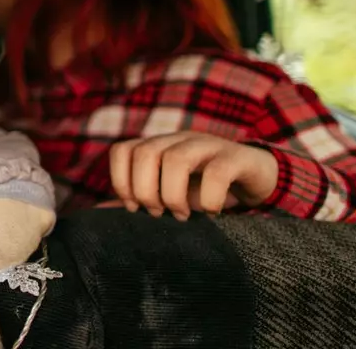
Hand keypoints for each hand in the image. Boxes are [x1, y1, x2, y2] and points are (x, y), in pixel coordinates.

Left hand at [107, 132, 278, 219]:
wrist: (256, 176)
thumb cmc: (204, 188)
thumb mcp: (169, 192)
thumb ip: (139, 200)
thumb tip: (98, 214)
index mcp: (158, 146)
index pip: (123, 150)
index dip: (122, 181)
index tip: (135, 208)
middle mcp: (178, 139)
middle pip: (145, 153)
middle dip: (146, 191)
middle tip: (160, 213)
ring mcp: (208, 144)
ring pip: (176, 158)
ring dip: (173, 195)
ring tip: (182, 215)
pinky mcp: (237, 157)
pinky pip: (217, 172)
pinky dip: (208, 198)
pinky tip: (210, 212)